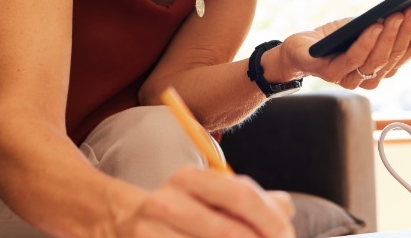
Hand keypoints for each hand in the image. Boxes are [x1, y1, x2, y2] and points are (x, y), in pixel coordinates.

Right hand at [120, 166, 293, 237]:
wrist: (124, 222)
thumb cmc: (186, 211)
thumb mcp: (214, 196)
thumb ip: (255, 201)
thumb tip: (286, 211)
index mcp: (190, 179)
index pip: (241, 194)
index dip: (269, 220)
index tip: (286, 237)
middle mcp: (166, 202)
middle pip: (227, 232)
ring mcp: (150, 233)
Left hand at [282, 1, 410, 89]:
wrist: (299, 49)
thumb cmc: (335, 38)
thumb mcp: (363, 26)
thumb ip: (384, 23)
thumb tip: (409, 3)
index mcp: (384, 66)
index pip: (410, 49)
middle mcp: (372, 77)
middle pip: (397, 54)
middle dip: (409, 28)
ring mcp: (352, 78)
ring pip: (379, 58)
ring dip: (391, 34)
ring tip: (398, 13)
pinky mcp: (332, 74)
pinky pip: (354, 58)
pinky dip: (367, 41)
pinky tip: (375, 24)